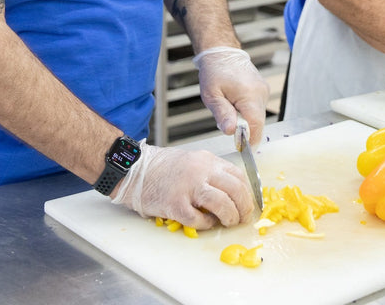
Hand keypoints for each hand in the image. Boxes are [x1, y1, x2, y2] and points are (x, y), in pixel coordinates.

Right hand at [109, 141, 254, 228]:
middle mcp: (200, 171)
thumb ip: (211, 173)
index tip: (248, 204)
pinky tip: (205, 223)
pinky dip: (206, 224)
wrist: (136, 170)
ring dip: (230, 216)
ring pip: (222, 203)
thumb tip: (233, 193)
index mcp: (207, 160)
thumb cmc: (163, 169)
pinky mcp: (175, 204)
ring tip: (228, 222)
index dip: (248, 193)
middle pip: (235, 189)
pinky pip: (198, 218)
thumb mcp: (193, 162)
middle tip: (243, 217)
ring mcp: (187, 187)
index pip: (238, 176)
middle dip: (244, 207)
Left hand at [193, 47, 268, 143]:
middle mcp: (261, 93)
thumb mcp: (212, 95)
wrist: (222, 53)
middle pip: (258, 123)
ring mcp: (263, 90)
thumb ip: (222, 114)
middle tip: (227, 123)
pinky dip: (247, 111)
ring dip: (245, 119)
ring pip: (258, 116)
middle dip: (244, 129)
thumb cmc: (214, 72)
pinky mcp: (263, 89)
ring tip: (229, 108)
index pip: (256, 125)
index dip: (249, 139)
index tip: (240, 146)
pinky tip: (235, 103)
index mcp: (249, 95)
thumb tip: (231, 132)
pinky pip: (257, 107)